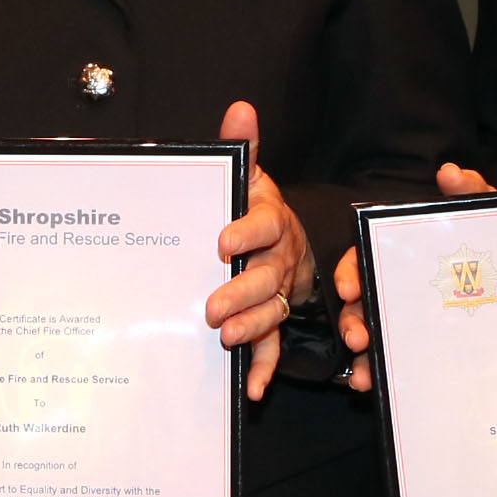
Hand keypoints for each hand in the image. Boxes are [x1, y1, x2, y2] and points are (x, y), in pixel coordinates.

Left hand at [210, 101, 310, 402]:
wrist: (284, 240)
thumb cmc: (255, 207)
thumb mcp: (250, 175)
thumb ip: (243, 147)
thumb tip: (240, 110)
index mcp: (270, 221)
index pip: (261, 223)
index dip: (245, 232)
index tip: (221, 242)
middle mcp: (278, 257)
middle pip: (265, 277)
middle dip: (241, 294)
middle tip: (213, 308)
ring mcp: (278, 290)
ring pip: (270, 312)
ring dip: (251, 328)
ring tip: (226, 339)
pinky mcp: (273, 317)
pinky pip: (272, 343)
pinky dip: (262, 366)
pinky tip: (250, 387)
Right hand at [333, 161, 496, 391]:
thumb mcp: (491, 221)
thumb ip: (473, 194)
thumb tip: (450, 173)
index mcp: (407, 255)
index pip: (366, 257)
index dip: (350, 270)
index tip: (348, 288)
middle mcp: (400, 288)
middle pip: (363, 302)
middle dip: (353, 320)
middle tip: (359, 336)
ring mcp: (409, 321)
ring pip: (372, 336)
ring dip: (361, 355)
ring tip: (364, 374)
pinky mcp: (421, 350)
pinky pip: (390, 362)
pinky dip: (375, 373)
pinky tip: (371, 384)